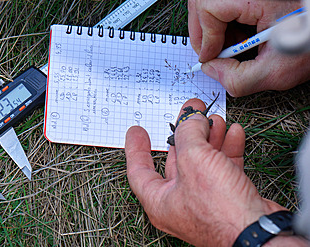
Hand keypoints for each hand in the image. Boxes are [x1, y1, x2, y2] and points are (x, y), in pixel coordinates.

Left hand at [125, 99, 286, 245]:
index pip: (139, 171)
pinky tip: (233, 133)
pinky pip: (223, 167)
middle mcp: (180, 202)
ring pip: (203, 161)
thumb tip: (191, 117)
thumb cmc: (220, 211)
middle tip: (190, 113)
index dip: (136, 149)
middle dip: (185, 134)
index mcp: (160, 201)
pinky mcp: (228, 197)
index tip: (136, 132)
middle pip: (177, 160)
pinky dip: (227, 148)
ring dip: (209, 137)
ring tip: (214, 120)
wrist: (260, 234)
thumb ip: (187, 133)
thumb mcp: (193, 159)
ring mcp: (205, 200)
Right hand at [188, 0, 309, 96]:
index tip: (211, 58)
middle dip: (205, 36)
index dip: (206, 38)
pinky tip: (238, 35)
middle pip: (203, 5)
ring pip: (208, 6)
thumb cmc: (307, 46)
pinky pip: (220, 6)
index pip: (209, 8)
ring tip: (231, 45)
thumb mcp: (277, 73)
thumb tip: (211, 69)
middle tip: (215, 55)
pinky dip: (222, 24)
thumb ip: (238, 79)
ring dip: (213, 31)